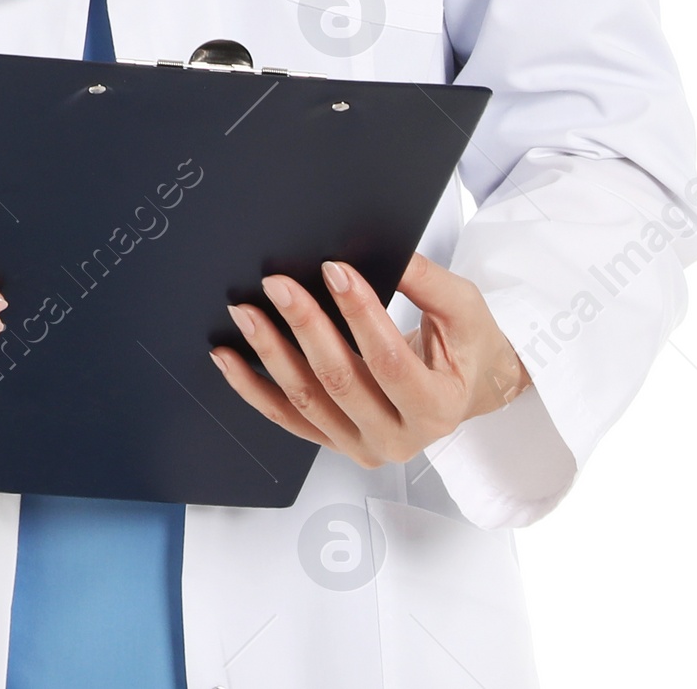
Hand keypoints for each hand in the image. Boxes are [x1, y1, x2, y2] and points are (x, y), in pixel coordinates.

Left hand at [210, 252, 530, 467]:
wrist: (468, 388)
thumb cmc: (467, 347)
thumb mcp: (463, 308)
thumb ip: (427, 281)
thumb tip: (385, 252)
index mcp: (437, 408)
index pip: (389, 360)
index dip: (360, 314)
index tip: (333, 269)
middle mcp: (399, 439)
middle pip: (341, 380)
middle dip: (305, 327)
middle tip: (278, 284)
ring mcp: (363, 445)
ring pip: (307, 401)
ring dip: (270, 355)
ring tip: (246, 312)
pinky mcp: (335, 441)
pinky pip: (287, 417)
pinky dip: (253, 388)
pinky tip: (228, 359)